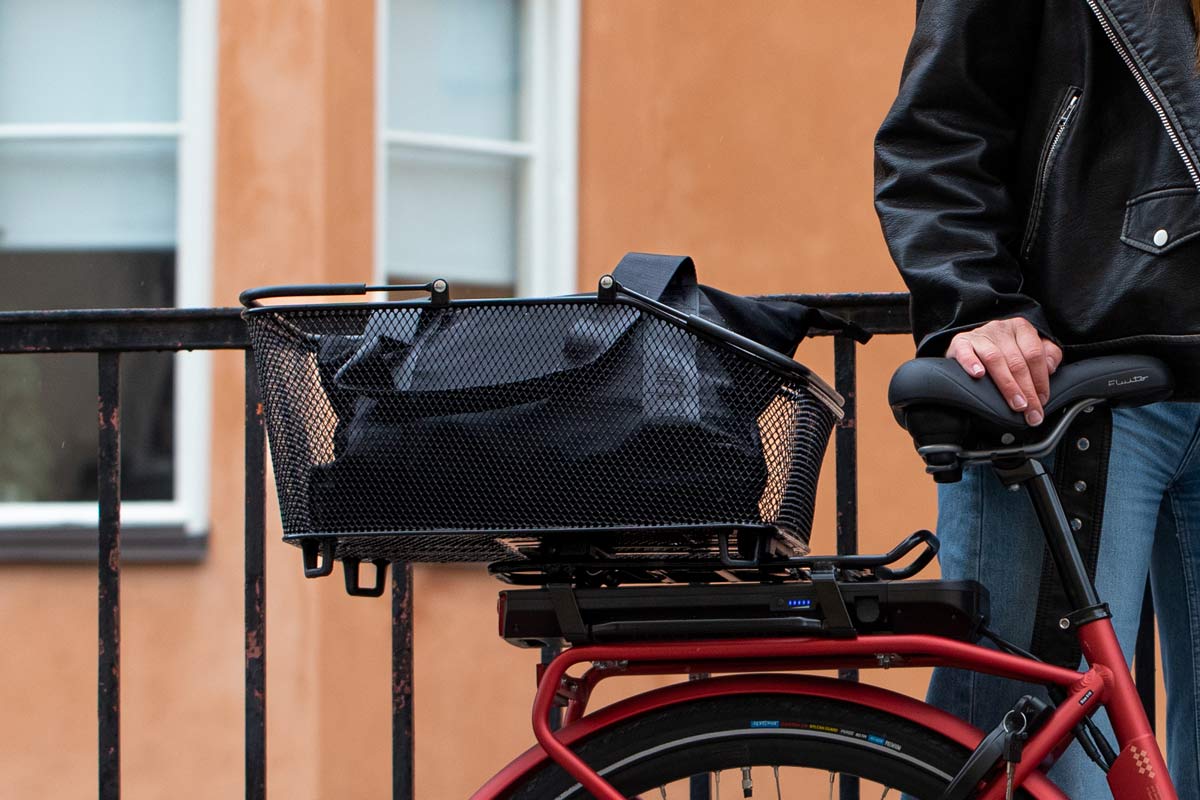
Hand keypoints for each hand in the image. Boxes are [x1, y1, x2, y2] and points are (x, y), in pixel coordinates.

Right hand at [944, 318, 1062, 425]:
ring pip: (995, 359)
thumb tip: (1050, 367)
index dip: (1040, 379)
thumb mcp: (1030, 348)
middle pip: (1017, 361)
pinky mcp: (960, 342)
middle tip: (1030, 410)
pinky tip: (978, 375)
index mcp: (1021, 328)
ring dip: (1007, 385)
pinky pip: (965, 352)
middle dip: (1026, 389)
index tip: (1042, 400)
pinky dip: (971, 363)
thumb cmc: (1005, 350)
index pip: (1035, 354)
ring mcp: (980, 335)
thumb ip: (1048, 355)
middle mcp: (1000, 329)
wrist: (973, 343)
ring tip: (1015, 403)